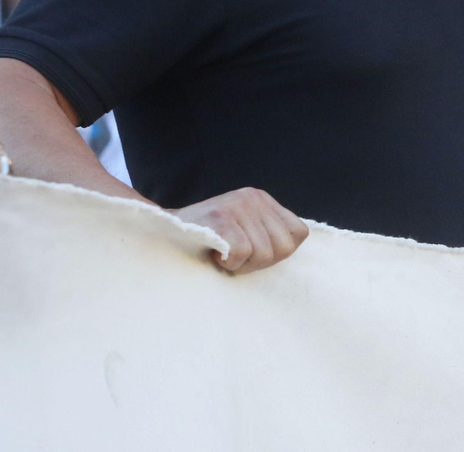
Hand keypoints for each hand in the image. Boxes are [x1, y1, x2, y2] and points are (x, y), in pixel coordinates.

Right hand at [173, 188, 308, 273]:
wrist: (165, 232)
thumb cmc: (208, 239)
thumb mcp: (244, 227)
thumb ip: (267, 233)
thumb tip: (291, 248)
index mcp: (263, 199)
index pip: (298, 233)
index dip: (279, 252)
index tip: (255, 254)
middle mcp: (254, 198)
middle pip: (283, 248)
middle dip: (260, 262)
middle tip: (236, 257)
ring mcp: (238, 206)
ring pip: (263, 254)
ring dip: (242, 265)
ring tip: (224, 254)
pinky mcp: (222, 218)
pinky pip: (242, 254)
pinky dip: (229, 263)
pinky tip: (215, 255)